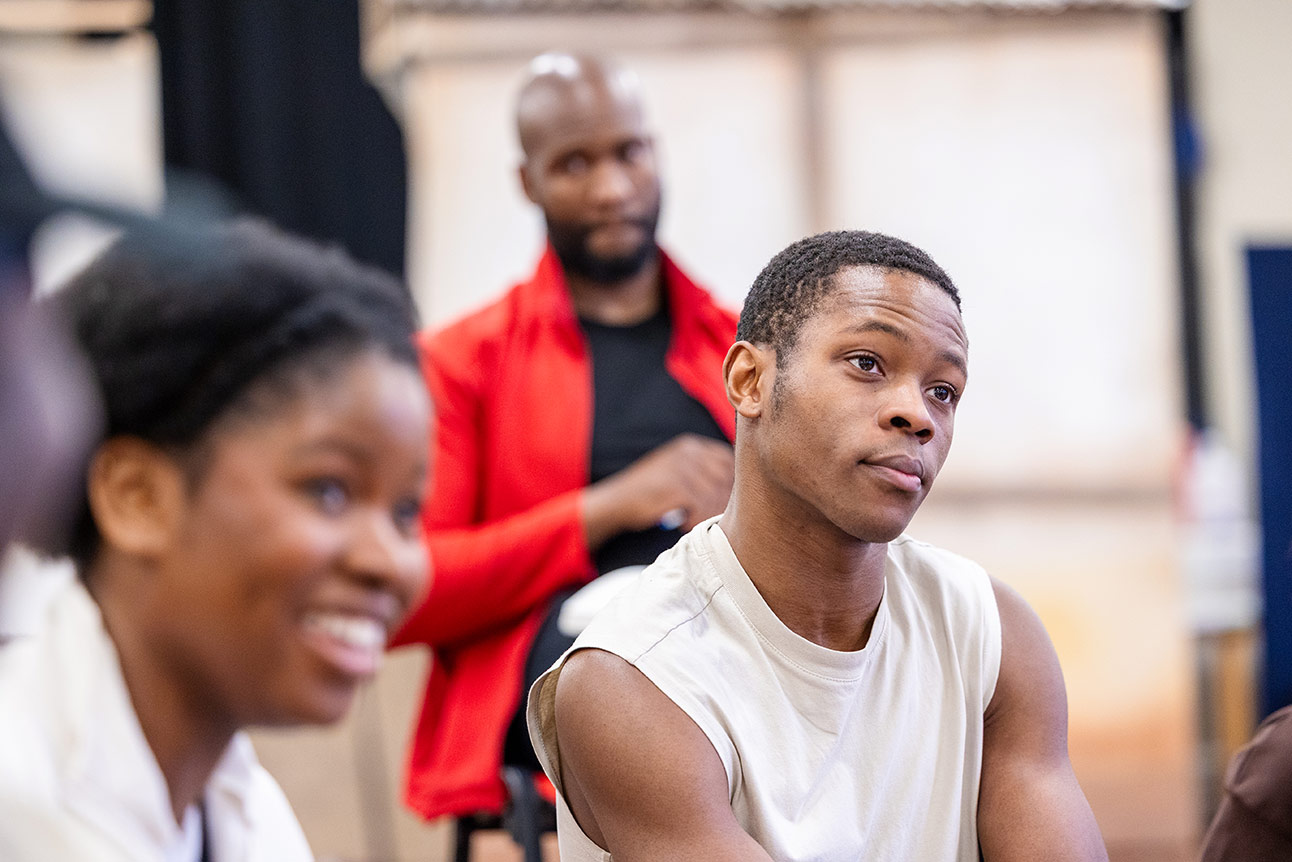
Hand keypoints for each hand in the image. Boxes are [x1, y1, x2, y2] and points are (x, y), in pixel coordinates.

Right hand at [581, 434, 733, 549]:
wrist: (615, 501)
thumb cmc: (649, 491)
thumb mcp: (675, 470)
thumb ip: (700, 471)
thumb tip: (738, 485)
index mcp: (690, 446)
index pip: (728, 459)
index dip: (733, 481)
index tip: (729, 500)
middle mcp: (688, 453)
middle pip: (725, 478)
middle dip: (724, 500)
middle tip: (715, 517)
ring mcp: (681, 468)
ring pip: (715, 495)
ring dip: (709, 513)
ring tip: (697, 521)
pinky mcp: (675, 487)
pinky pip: (700, 506)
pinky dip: (696, 519)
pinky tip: (684, 524)